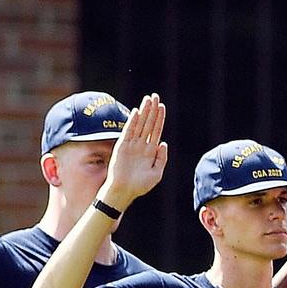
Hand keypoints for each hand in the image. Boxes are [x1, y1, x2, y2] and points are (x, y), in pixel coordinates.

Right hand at [101, 93, 166, 207]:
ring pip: (139, 124)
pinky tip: (137, 112)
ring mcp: (131, 145)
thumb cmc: (140, 185)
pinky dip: (133, 122)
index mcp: (150, 150)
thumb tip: (163, 143)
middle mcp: (141, 145)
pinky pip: (129, 131)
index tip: (162, 106)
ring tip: (148, 99)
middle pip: (148, 123)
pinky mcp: (122, 146)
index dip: (159, 118)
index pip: (156, 130)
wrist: (124, 191)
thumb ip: (161, 158)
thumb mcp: (156, 173)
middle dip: (152, 110)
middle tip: (155, 96)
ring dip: (144, 112)